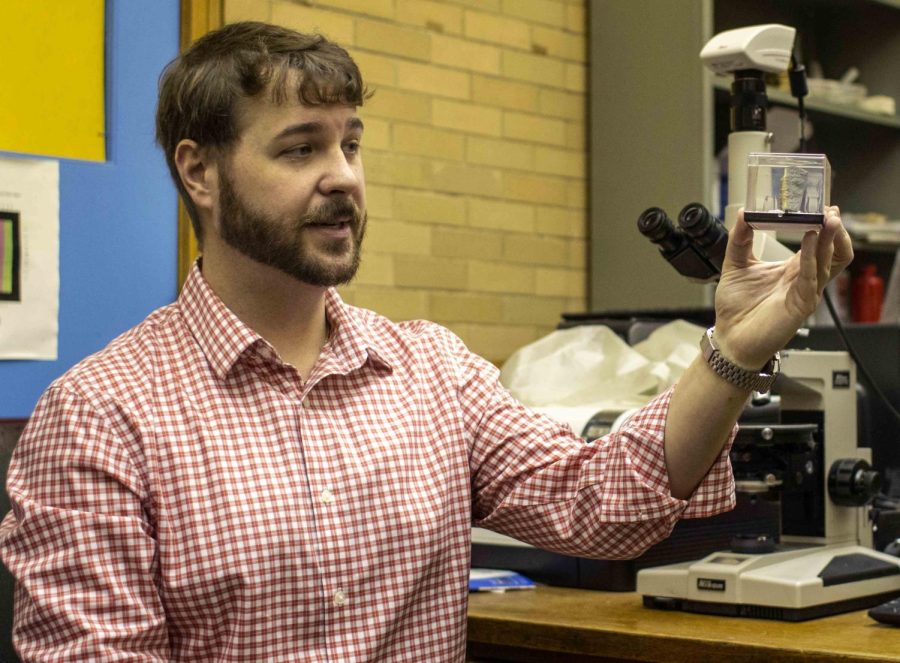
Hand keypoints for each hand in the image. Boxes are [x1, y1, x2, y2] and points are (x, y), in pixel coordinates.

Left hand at [713, 205, 853, 368]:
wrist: (729, 337)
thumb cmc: (736, 308)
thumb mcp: (735, 266)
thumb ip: (740, 240)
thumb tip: (743, 213)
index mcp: (792, 269)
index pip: (818, 243)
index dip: (822, 225)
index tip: (818, 205)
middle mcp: (803, 279)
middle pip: (832, 251)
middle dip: (834, 230)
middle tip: (829, 210)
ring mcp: (805, 292)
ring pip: (827, 261)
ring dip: (828, 239)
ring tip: (826, 219)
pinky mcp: (800, 304)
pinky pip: (811, 276)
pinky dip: (811, 256)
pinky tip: (809, 239)